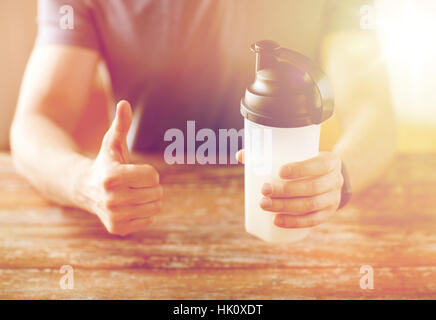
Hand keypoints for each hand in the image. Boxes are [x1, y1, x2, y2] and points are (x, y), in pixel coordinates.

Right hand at [80, 100, 162, 235]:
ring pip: (155, 207)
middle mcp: (112, 198)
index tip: (134, 171)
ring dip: (150, 199)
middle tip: (134, 183)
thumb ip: (121, 125)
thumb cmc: (105, 162)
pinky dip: (145, 212)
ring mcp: (114, 216)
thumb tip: (124, 103)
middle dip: (151, 185)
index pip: (153, 176)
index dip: (148, 172)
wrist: (85, 189)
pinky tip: (130, 206)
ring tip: (134, 193)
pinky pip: (149, 220)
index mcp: (112, 177)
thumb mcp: (112, 143)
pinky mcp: (118, 228)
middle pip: (156, 192)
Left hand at [236, 150, 342, 228]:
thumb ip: (270, 153)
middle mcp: (336, 180)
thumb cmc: (306, 162)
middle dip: (286, 191)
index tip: (279, 171)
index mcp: (331, 161)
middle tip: (264, 190)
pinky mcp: (328, 213)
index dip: (300, 169)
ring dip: (286, 207)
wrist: (329, 177)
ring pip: (311, 205)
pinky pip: (313, 221)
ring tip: (264, 205)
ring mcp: (334, 199)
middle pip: (312, 187)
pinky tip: (277, 221)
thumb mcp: (297, 154)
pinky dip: (294, 222)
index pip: (318, 165)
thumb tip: (240, 155)